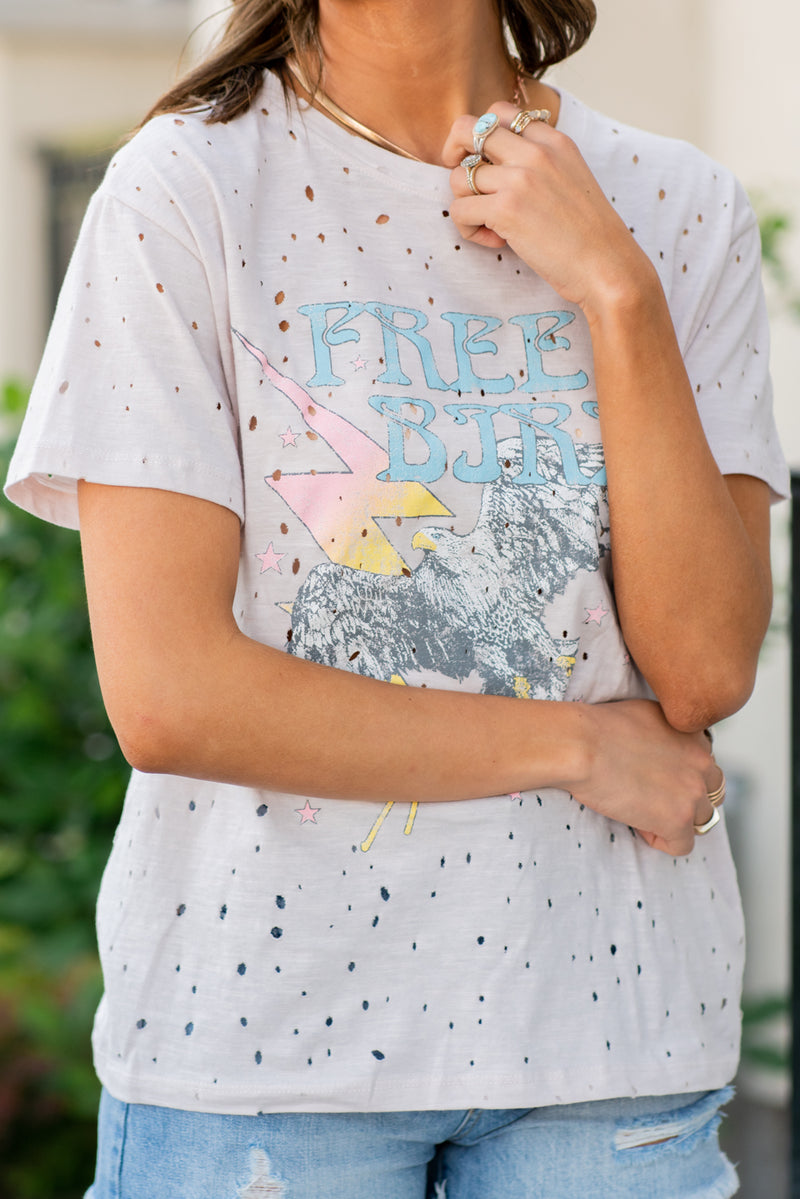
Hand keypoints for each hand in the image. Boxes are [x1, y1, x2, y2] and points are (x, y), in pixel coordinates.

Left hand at [442, 102, 655, 318]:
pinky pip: (459, 210)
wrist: (608, 266)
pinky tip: (495, 242)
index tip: (486, 163)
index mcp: (553, 140)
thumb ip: (541, 163)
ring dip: (465, 203)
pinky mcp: (505, 209)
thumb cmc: (589, 235)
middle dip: (453, 153)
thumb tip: (496, 167)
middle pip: (467, 128)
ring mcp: (519, 178)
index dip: (482, 137)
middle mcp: (534, 152)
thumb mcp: (572, 178)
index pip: (499, 112)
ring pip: (458, 176)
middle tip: (465, 183)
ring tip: (489, 225)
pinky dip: (468, 230)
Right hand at [572, 699, 723, 855]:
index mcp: (694, 735)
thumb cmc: (598, 726)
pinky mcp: (678, 819)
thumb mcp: (645, 713)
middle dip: (685, 798)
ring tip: (642, 811)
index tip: (654, 776)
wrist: (582, 745)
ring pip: (701, 820)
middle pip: (711, 792)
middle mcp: (702, 762)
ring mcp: (693, 792)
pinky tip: (637, 824)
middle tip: (652, 797)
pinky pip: (682, 845)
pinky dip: (660, 839)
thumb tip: (658, 744)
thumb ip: (666, 730)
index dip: (680, 774)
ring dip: (676, 819)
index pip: (704, 764)